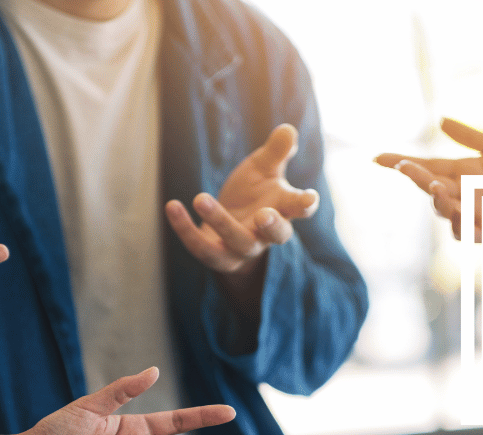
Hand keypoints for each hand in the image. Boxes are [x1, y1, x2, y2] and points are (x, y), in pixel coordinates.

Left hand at [165, 123, 318, 281]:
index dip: (306, 204)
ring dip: (219, 222)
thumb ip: (276, 151)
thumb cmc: (253, 193)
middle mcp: (266, 233)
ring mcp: (242, 248)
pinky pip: (201, 248)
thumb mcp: (263, 168)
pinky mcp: (217, 257)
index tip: (310, 199)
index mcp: (283, 209)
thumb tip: (288, 130)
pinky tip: (172, 206)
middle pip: (276, 236)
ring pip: (237, 242)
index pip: (299, 208)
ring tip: (200, 197)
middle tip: (264, 215)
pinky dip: (185, 229)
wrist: (228, 225)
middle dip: (271, 227)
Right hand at [374, 117, 482, 242]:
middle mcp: (460, 193)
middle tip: (405, 167)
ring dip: (438, 199)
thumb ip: (472, 137)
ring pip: (442, 209)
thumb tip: (440, 120)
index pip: (425, 166)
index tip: (378, 158)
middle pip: (428, 186)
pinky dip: (460, 221)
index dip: (400, 162)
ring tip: (438, 187)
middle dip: (415, 177)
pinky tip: (460, 210)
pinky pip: (463, 230)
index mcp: (462, 172)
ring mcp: (469, 214)